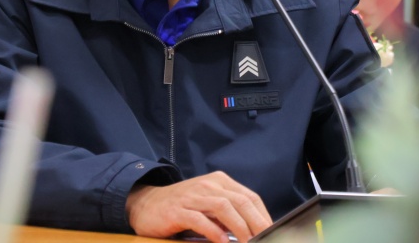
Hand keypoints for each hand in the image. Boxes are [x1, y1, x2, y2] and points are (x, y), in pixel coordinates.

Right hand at [125, 171, 271, 242]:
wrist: (146, 204)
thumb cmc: (182, 207)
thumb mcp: (208, 204)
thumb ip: (228, 213)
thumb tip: (253, 230)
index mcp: (219, 181)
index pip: (249, 196)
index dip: (263, 215)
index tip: (272, 232)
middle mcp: (208, 185)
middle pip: (240, 201)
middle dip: (257, 223)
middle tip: (266, 239)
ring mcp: (193, 196)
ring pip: (223, 207)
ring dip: (239, 227)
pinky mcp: (178, 210)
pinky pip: (200, 219)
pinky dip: (214, 232)